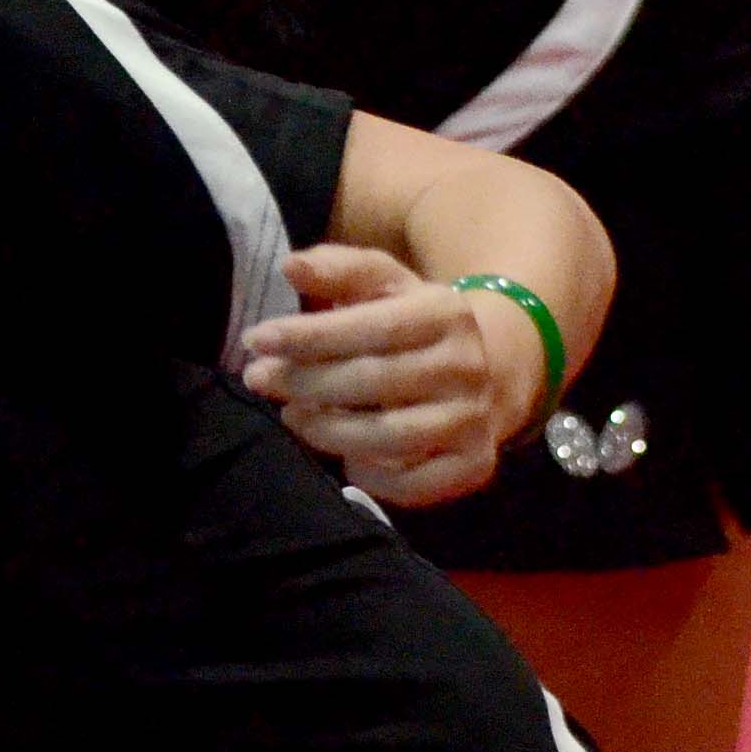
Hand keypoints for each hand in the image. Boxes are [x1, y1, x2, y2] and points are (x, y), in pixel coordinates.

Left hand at [234, 242, 548, 506]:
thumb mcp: (384, 283)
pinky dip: (370, 476)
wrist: (494, 369)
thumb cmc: (414, 322)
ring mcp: (474, 420)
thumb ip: (338, 268)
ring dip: (327, 431)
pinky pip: (413, 485)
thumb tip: (289, 266)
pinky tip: (344, 456)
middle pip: (373, 381)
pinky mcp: (474, 465)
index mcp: (445, 313)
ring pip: (389, 438)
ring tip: (292, 415)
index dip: (308, 336)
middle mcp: (466, 366)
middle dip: (304, 382)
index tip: (256, 340)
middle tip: (257, 380)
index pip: (369, 326)